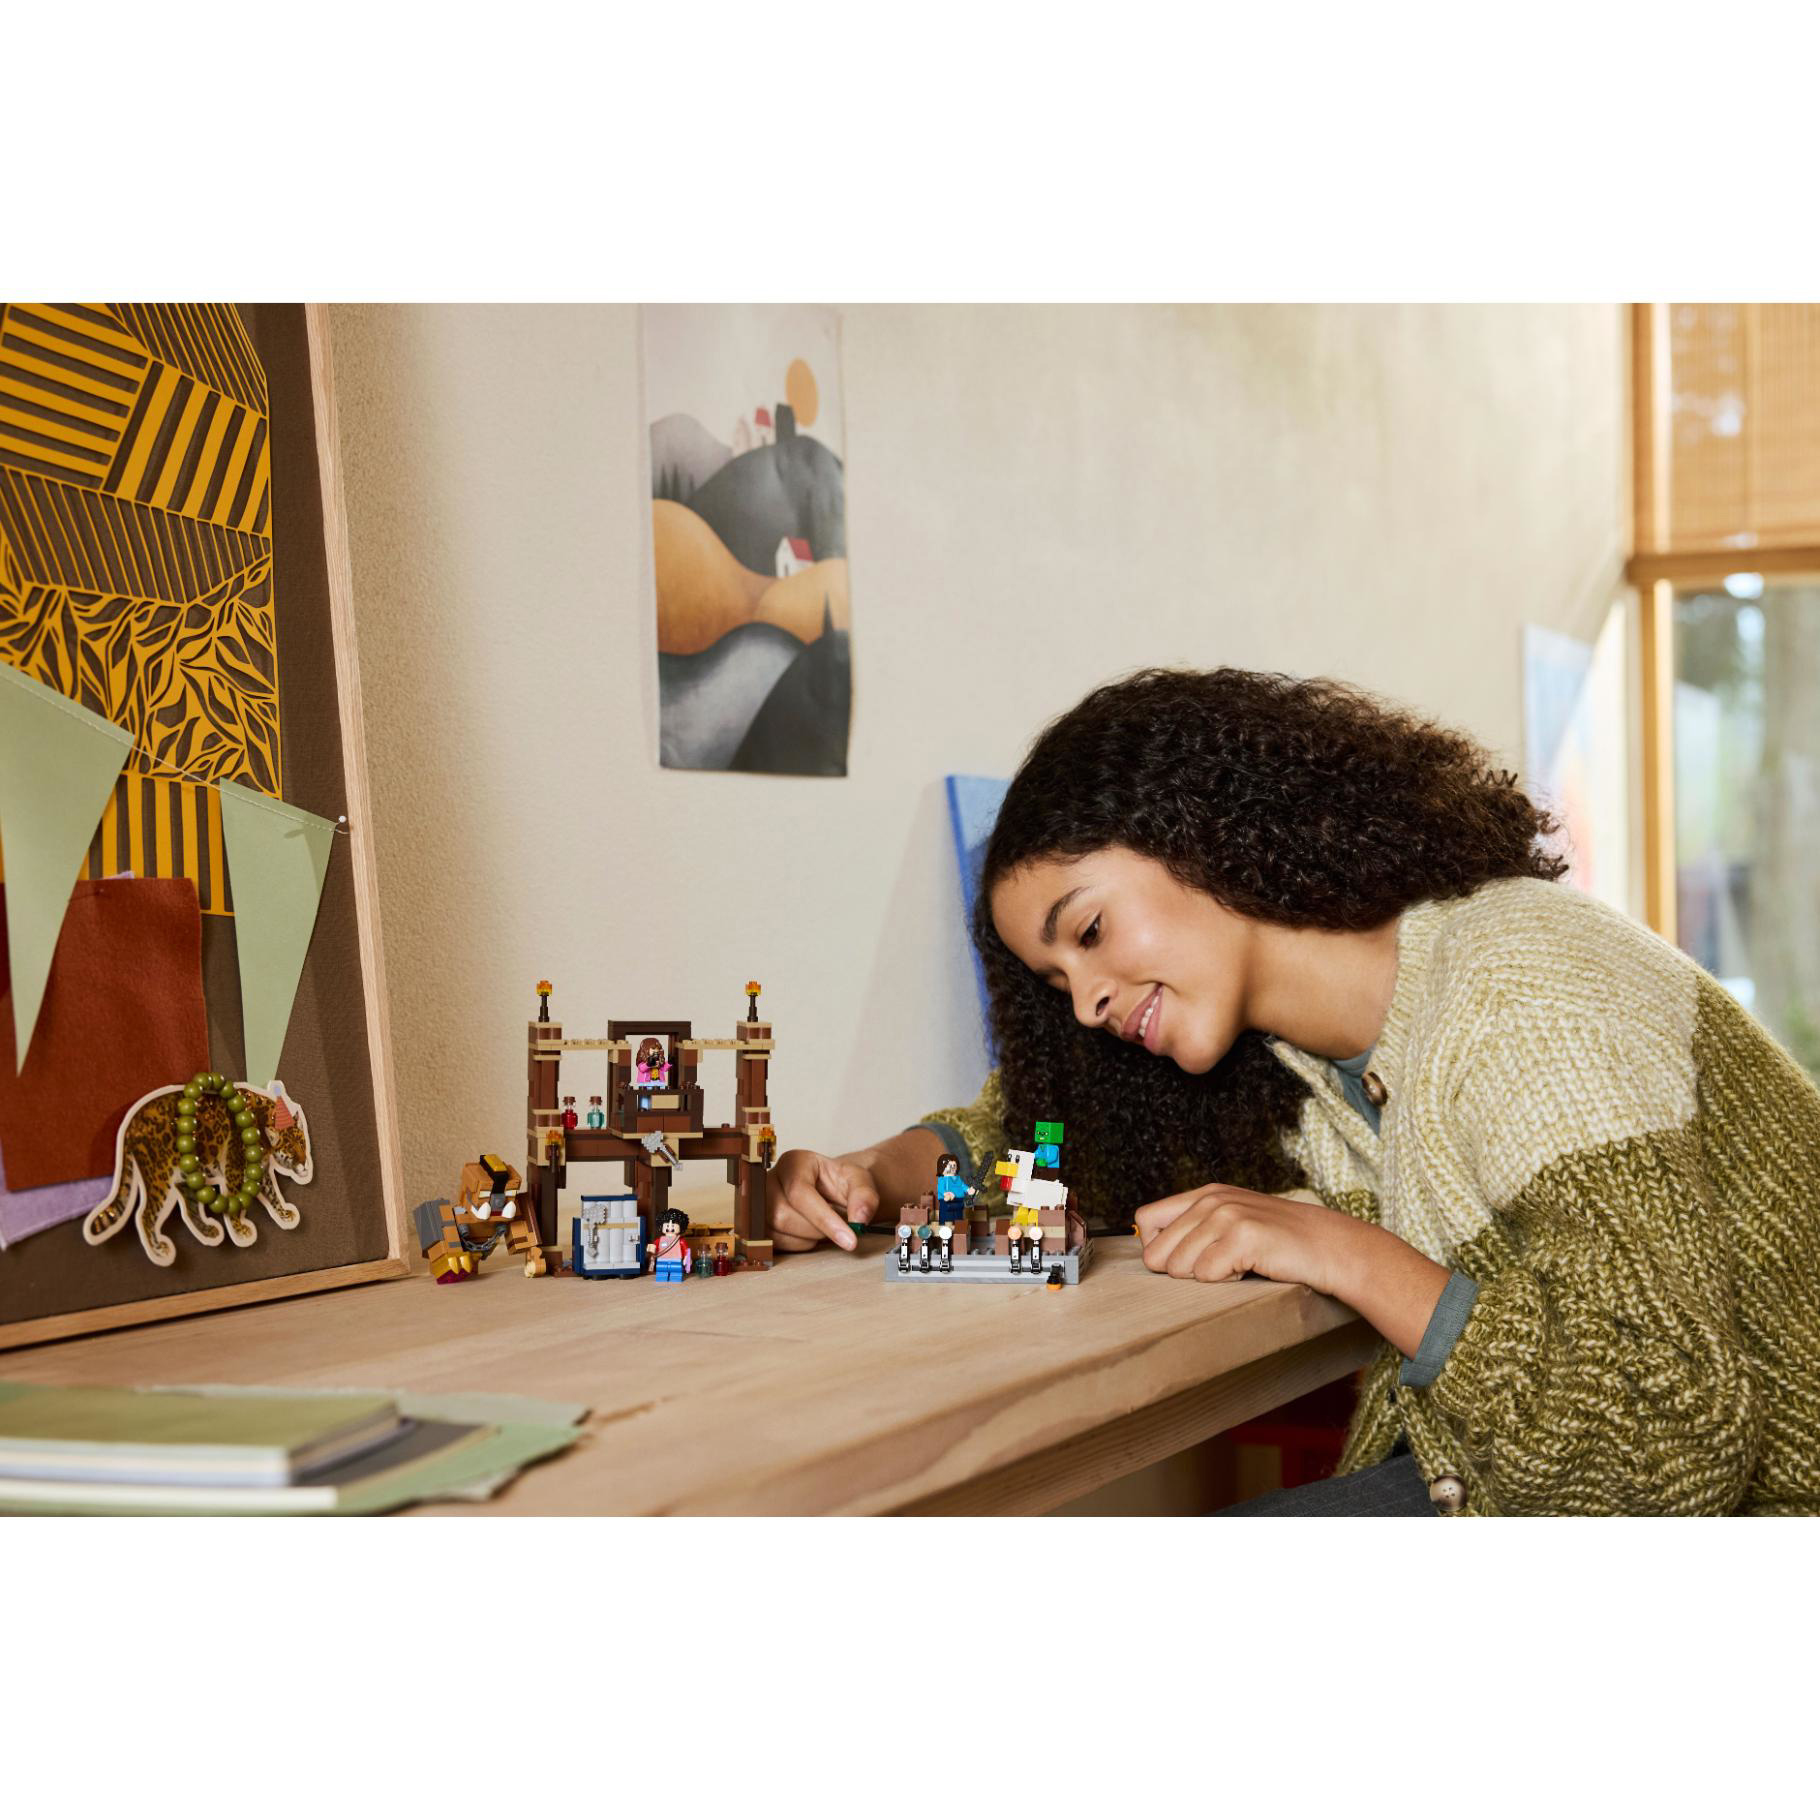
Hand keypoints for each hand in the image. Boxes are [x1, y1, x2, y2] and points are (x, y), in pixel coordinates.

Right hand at [767, 1149, 878, 1251]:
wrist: (828, 1191)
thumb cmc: (838, 1183)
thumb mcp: (858, 1181)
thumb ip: (864, 1195)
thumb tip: (860, 1218)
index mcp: (793, 1162)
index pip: (800, 1192)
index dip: (824, 1219)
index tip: (850, 1239)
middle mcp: (769, 1179)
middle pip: (782, 1214)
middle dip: (816, 1229)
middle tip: (837, 1226)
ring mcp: (758, 1202)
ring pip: (776, 1231)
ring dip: (808, 1238)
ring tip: (822, 1225)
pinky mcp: (757, 1223)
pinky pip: (774, 1243)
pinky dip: (798, 1244)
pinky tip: (808, 1232)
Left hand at [1134, 1182, 1364, 1298]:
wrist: (1328, 1247)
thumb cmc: (1278, 1242)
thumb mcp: (1232, 1222)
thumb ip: (1193, 1229)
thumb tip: (1149, 1254)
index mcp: (1204, 1194)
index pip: (1146, 1220)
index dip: (1158, 1249)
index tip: (1186, 1259)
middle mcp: (1211, 1199)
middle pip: (1157, 1253)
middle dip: (1183, 1271)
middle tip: (1220, 1264)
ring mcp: (1227, 1215)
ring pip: (1179, 1268)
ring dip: (1209, 1277)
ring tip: (1239, 1264)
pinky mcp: (1243, 1235)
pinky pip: (1207, 1275)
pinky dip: (1227, 1282)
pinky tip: (1250, 1268)